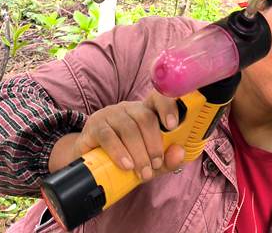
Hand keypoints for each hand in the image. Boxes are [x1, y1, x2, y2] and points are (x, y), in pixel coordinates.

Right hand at [53, 91, 184, 180]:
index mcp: (145, 111)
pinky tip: (126, 165)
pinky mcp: (94, 125)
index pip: (158, 99)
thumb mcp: (149, 162)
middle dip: (154, 144)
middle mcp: (128, 108)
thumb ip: (167, 159)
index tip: (173, 125)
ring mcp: (110, 114)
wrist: (91, 165)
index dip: (167, 107)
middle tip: (156, 165)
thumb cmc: (126, 158)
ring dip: (139, 152)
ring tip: (143, 172)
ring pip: (128, 127)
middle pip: (145, 117)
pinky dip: (119, 152)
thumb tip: (180, 153)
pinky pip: (108, 136)